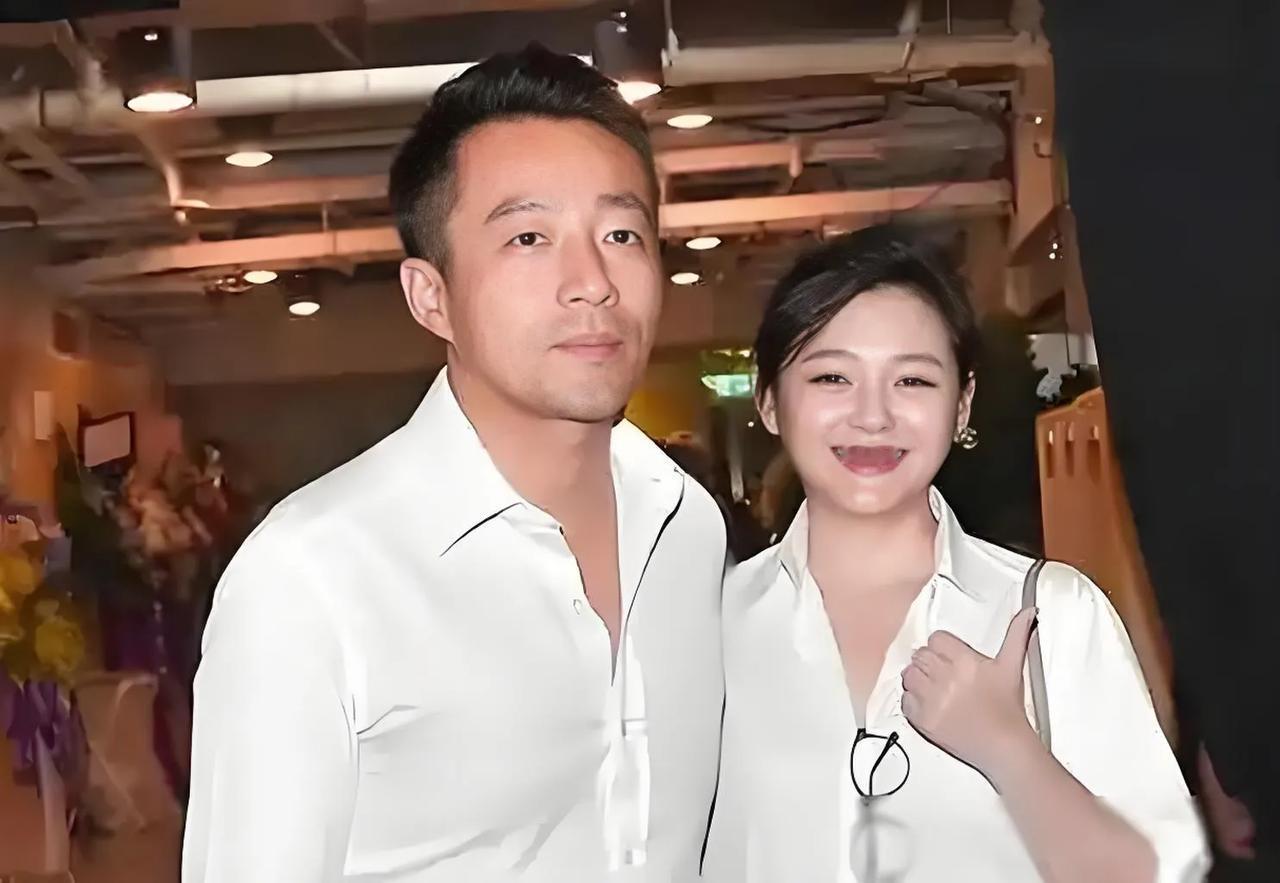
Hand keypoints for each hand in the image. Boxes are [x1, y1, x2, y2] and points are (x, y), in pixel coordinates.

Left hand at [901, 608, 1038, 777]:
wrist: (1004, 748)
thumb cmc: (1008, 709)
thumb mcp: (1012, 667)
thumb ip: (1017, 635)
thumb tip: (1028, 612)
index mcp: (965, 661)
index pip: (936, 639)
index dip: (943, 648)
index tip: (950, 658)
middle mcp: (945, 678)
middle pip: (921, 655)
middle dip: (930, 662)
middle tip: (943, 674)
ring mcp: (932, 700)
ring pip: (909, 675)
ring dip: (918, 679)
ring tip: (934, 687)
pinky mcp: (923, 720)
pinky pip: (904, 700)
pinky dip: (912, 700)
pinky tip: (928, 703)